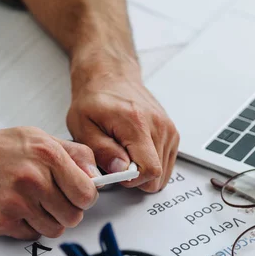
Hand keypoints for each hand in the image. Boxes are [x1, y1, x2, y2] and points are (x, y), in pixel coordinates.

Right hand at [0, 126, 99, 239]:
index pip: (87, 193)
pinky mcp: (1, 221)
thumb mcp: (41, 138)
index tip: (79, 195)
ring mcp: (16, 202)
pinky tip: (18, 208)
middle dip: (68, 210)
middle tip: (54, 199)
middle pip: (74, 216)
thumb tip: (97, 176)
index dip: (85, 197)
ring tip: (34, 202)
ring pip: (55, 229)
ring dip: (49, 220)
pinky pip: (32, 235)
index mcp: (47, 155)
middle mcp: (33, 179)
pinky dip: (28, 226)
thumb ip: (75, 155)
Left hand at [67, 62, 179, 192]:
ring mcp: (169, 130)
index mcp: (138, 123)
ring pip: (162, 173)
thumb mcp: (82, 125)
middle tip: (116, 161)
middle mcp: (159, 126)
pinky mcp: (172, 133)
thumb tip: (119, 170)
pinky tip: (134, 151)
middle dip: (135, 177)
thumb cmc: (95, 98)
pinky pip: (165, 164)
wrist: (110, 76)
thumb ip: (101, 150)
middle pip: (157, 176)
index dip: (130, 179)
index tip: (116, 170)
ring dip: (142, 171)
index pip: (149, 170)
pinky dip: (150, 164)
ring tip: (124, 153)